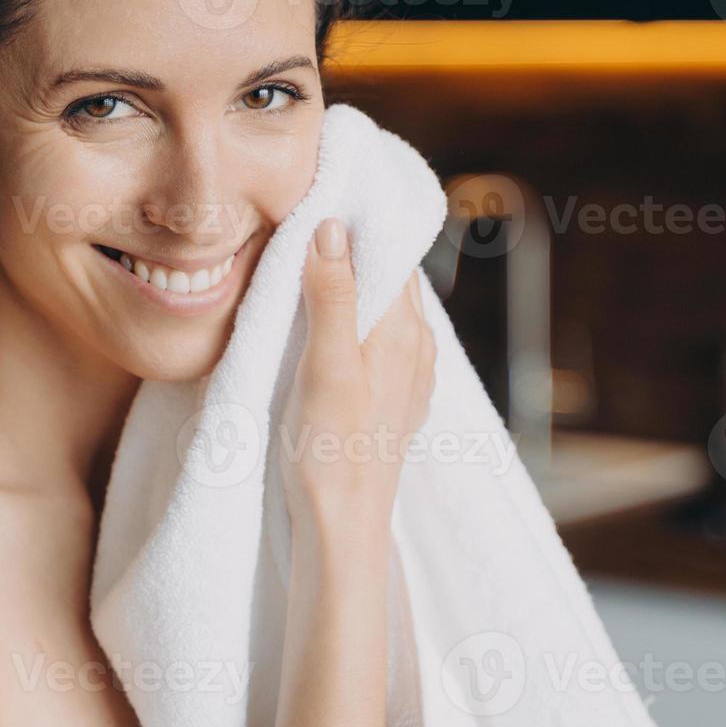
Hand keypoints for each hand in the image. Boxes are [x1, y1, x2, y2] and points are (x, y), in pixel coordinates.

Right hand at [279, 217, 436, 533]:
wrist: (343, 528)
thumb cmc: (331, 452)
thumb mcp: (325, 366)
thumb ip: (333, 296)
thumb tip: (333, 227)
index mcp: (405, 333)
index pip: (392, 254)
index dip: (361, 224)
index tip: (326, 197)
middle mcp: (418, 349)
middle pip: (389, 280)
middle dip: (354, 252)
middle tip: (307, 226)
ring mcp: (409, 377)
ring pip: (384, 312)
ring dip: (352, 289)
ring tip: (309, 272)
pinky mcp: (392, 401)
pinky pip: (378, 342)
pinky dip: (354, 323)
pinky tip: (323, 331)